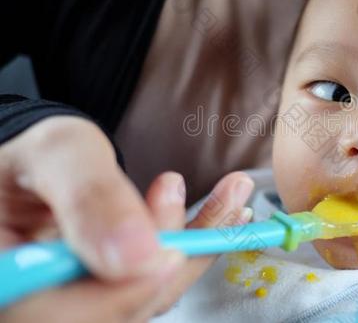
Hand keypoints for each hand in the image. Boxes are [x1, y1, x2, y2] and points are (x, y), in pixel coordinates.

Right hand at [0, 116, 252, 321]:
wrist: (43, 171)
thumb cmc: (41, 159)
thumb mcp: (59, 155)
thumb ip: (91, 196)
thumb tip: (138, 254)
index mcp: (8, 280)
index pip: (52, 313)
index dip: (118, 294)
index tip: (169, 253)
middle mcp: (42, 305)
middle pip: (113, 310)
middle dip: (174, 258)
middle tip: (219, 200)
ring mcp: (81, 304)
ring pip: (145, 298)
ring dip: (197, 249)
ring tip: (232, 197)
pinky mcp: (113, 295)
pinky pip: (157, 284)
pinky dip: (193, 249)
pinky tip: (223, 216)